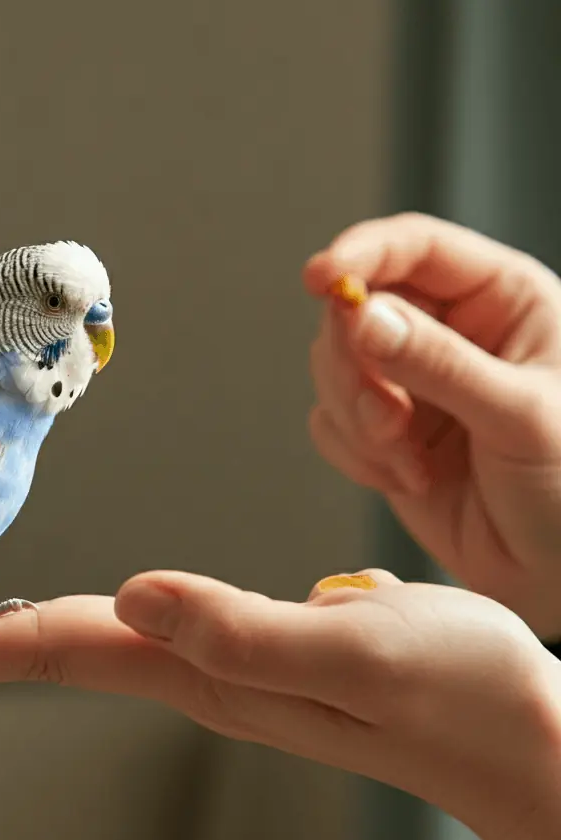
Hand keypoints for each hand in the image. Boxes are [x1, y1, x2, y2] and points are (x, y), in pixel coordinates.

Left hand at [0, 570, 560, 839]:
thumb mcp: (356, 648)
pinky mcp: (263, 651)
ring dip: (27, 634)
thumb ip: (243, 629)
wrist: (525, 736)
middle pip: (65, 651)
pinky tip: (98, 612)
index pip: (65, 649)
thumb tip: (138, 596)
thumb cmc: (459, 695)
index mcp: (210, 669)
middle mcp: (206, 673)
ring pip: (103, 642)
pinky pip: (155, 629)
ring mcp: (232, 667)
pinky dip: (101, 619)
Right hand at [304, 213, 560, 637]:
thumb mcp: (520, 415)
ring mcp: (410, 387)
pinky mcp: (383, 436)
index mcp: (499, 301)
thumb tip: (363, 318)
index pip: (414, 248)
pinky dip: (353, 454)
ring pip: (333, 369)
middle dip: (356, 368)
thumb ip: (438, 364)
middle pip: (355, 312)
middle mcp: (448, 334)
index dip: (361, 255)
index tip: (320, 278)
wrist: (560, 574)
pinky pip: (330, 424)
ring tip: (406, 457)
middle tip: (387, 418)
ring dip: (356, 417)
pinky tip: (405, 477)